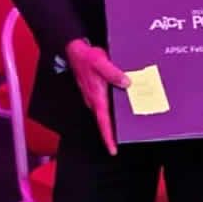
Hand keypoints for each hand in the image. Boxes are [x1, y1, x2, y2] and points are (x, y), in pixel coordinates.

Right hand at [65, 39, 130, 155]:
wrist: (75, 51)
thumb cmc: (86, 57)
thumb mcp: (101, 62)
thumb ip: (113, 73)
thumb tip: (126, 82)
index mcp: (96, 96)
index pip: (103, 122)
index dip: (108, 137)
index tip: (112, 149)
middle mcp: (94, 100)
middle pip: (105, 122)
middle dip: (113, 133)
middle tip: (124, 142)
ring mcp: (94, 97)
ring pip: (105, 114)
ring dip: (114, 122)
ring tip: (126, 128)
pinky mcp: (95, 92)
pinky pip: (105, 105)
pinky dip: (113, 110)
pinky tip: (121, 107)